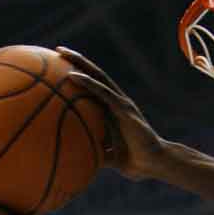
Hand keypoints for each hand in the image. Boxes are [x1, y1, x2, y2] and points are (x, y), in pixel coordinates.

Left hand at [57, 46, 167, 180]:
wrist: (155, 163)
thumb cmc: (135, 162)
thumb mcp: (108, 157)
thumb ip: (94, 154)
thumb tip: (75, 161)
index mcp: (113, 110)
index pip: (95, 87)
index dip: (80, 74)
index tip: (60, 67)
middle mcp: (116, 102)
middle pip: (95, 75)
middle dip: (77, 61)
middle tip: (58, 50)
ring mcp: (120, 103)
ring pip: (97, 76)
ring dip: (79, 63)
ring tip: (61, 53)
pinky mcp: (123, 108)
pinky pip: (102, 92)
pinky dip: (87, 82)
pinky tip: (71, 76)